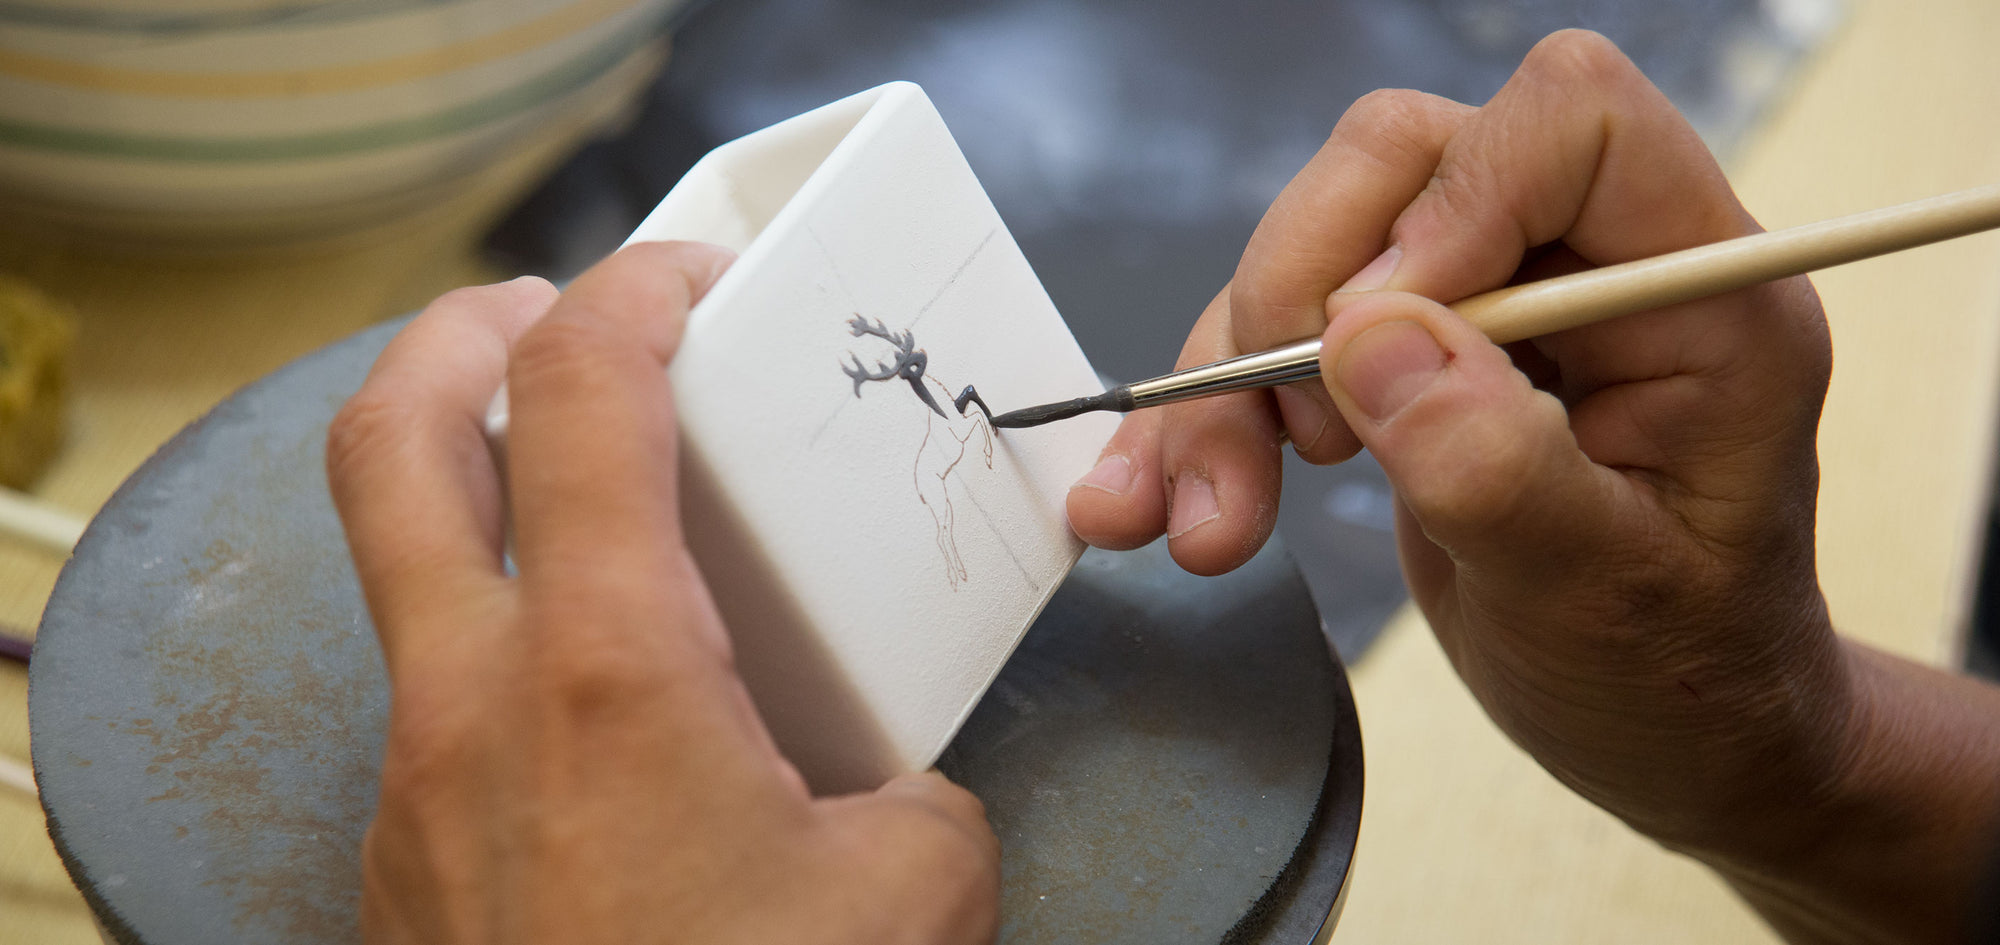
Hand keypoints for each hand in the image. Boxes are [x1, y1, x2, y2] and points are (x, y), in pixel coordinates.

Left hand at [326, 243, 998, 944]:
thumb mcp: (914, 893)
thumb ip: (912, 796)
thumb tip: (888, 796)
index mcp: (606, 671)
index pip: (582, 391)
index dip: (630, 289)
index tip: (687, 277)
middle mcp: (473, 708)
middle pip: (390, 440)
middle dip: (456, 336)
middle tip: (538, 318)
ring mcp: (415, 794)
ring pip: (407, 586)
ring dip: (484, 515)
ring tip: (608, 538)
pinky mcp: (408, 876)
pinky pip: (441, 720)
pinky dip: (510, 670)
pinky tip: (617, 742)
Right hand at [1070, 30, 1999, 942]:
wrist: (1662, 737)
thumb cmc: (1676, 675)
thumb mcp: (1601, 597)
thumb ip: (1497, 466)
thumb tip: (1366, 340)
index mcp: (1693, 293)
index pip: (1572, 124)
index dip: (1454, 203)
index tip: (1376, 345)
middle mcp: (1586, 267)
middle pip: (1403, 159)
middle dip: (1300, 293)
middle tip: (1296, 441)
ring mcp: (1490, 304)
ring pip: (1312, 246)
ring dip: (1228, 380)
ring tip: (1213, 524)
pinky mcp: (1410, 355)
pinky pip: (1275, 333)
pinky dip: (1204, 412)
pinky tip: (1156, 499)